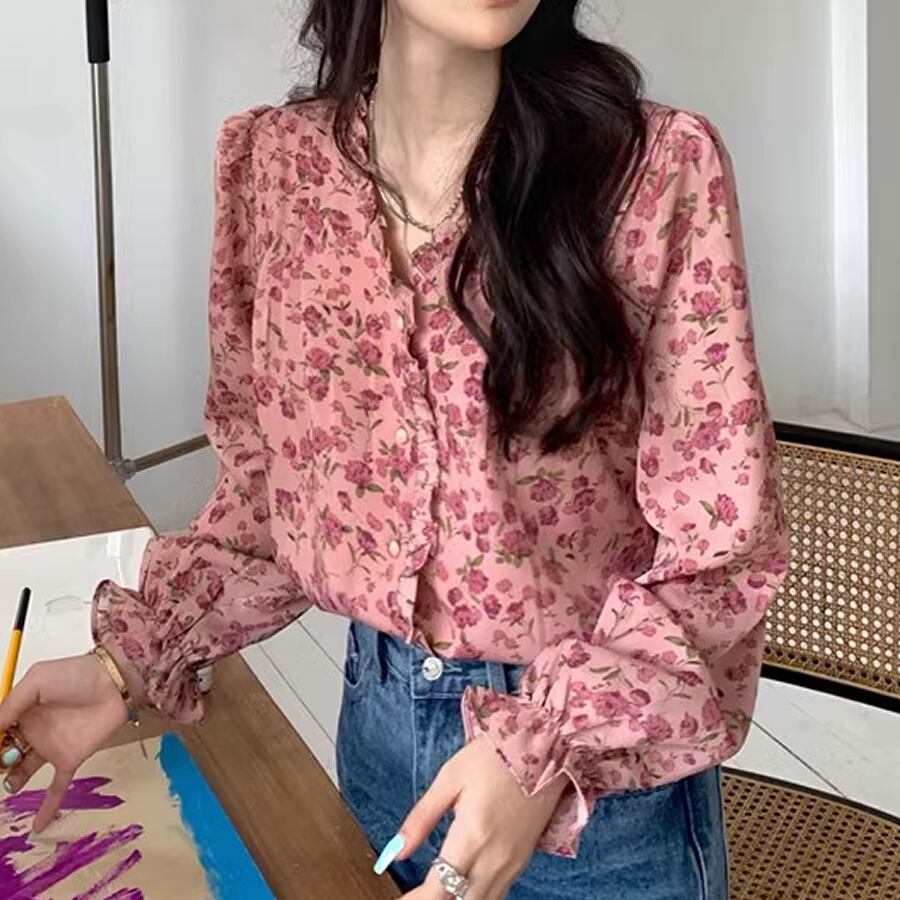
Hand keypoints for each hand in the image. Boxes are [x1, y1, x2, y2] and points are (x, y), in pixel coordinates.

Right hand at [0, 647, 136, 831]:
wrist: (115, 682)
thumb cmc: (77, 674)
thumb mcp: (36, 681)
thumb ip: (10, 705)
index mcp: (21, 710)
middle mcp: (32, 731)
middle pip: (3, 753)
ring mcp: (50, 747)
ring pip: (21, 771)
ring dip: (10, 780)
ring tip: (7, 783)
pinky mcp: (69, 759)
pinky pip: (56, 787)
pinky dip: (48, 806)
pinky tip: (38, 825)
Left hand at [394, 736, 566, 899]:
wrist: (544, 746)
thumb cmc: (495, 756)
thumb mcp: (450, 777)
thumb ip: (422, 817)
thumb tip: (397, 849)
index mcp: (472, 836)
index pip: (438, 889)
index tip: (403, 897)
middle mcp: (495, 858)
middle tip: (416, 895)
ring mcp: (513, 862)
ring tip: (436, 890)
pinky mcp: (524, 859)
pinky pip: (498, 891)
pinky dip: (478, 894)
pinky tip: (464, 883)